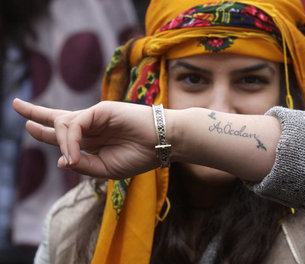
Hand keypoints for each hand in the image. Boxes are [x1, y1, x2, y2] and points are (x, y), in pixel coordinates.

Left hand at [13, 98, 158, 178]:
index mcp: (93, 140)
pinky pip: (75, 126)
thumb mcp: (105, 169)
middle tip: (15, 104)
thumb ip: (82, 164)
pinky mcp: (100, 110)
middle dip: (36, 113)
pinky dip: (70, 141)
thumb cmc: (139, 156)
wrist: (161, 143)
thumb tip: (61, 160)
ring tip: (72, 159)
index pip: (64, 134)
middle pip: (58, 118)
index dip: (44, 131)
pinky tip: (74, 154)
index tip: (29, 126)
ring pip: (63, 124)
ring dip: (59, 142)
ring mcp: (95, 116)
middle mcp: (91, 126)